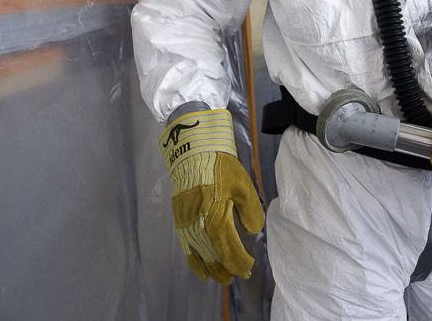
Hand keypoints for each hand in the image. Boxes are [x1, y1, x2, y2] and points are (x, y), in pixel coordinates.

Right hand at [160, 109, 264, 283]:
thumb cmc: (221, 167)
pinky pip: (185, 245)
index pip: (227, 247)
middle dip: (225, 268)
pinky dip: (192, 259)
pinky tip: (200, 269)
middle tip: (238, 276)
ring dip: (210, 267)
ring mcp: (186, 221)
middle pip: (211, 254)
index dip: (238, 261)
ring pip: (197, 253)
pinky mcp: (179, 218)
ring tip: (220, 278)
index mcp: (215, 214)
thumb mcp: (243, 185)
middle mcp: (198, 222)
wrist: (193, 152)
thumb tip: (253, 231)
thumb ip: (250, 210)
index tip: (248, 268)